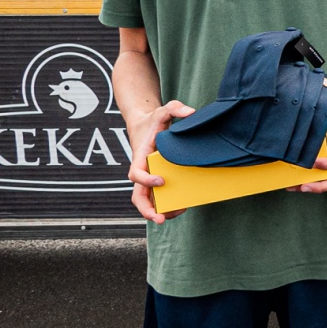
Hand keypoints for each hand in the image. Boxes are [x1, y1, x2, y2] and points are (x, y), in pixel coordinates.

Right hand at [125, 99, 194, 222]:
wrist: (145, 126)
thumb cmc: (153, 121)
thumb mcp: (162, 110)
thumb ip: (174, 107)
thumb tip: (191, 113)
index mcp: (140, 158)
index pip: (135, 174)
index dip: (146, 180)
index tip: (162, 180)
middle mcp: (142, 172)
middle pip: (137, 197)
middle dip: (146, 210)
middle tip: (159, 219)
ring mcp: (148, 179)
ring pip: (148, 202)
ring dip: (160, 211)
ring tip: (179, 212)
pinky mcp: (157, 182)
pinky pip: (159, 198)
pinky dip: (168, 205)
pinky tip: (183, 205)